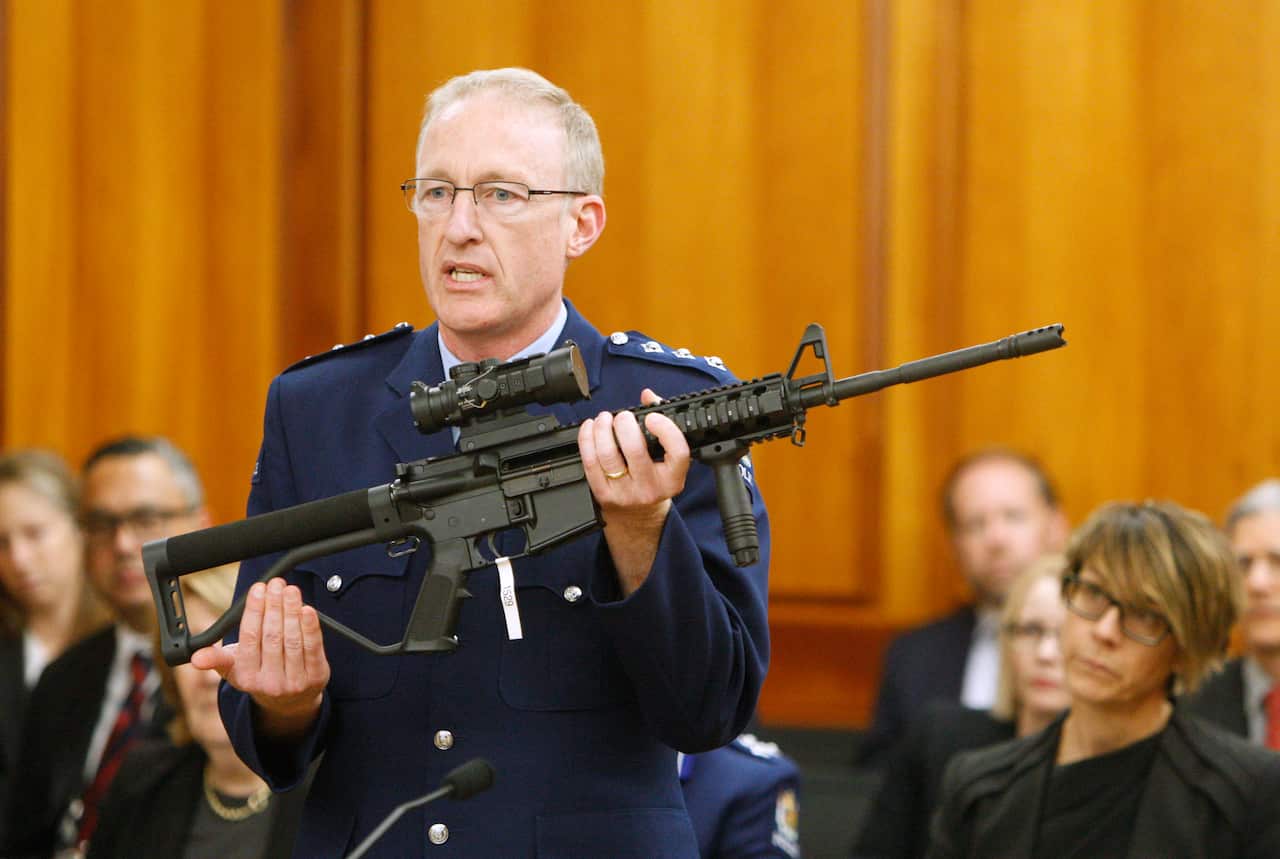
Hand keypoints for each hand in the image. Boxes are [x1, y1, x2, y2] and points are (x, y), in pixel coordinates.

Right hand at [191, 577, 329, 738]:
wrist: (290, 701)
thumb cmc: (259, 673)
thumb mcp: (233, 669)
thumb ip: (215, 658)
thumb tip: (196, 657)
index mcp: (246, 677)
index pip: (249, 638)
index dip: (254, 611)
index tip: (258, 589)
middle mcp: (270, 682)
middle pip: (272, 636)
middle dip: (274, 606)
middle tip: (276, 584)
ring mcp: (295, 681)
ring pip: (293, 640)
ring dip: (292, 611)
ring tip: (291, 591)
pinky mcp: (316, 676)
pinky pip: (313, 647)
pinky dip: (310, 627)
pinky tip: (307, 609)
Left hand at [578, 388, 690, 593]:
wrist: (638, 516)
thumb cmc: (654, 479)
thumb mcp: (667, 458)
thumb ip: (662, 424)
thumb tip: (648, 395)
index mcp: (673, 478)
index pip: (677, 452)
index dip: (665, 429)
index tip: (652, 417)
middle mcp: (651, 488)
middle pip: (635, 450)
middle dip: (625, 424)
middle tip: (623, 416)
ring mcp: (625, 493)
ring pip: (608, 454)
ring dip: (602, 428)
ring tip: (604, 418)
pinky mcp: (603, 494)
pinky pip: (590, 462)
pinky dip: (587, 439)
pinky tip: (590, 428)